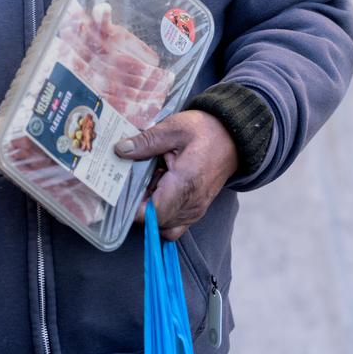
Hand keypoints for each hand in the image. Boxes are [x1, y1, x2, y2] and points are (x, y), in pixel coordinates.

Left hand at [114, 111, 237, 240]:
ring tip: (147, 182)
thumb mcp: (173, 128)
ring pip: (163, 225)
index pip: (153, 214)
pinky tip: (157, 189)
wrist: (233, 137)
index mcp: (185, 184)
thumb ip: (146, 141)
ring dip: (150, 208)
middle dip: (138, 205)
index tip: (120, 192)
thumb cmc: (205, 130)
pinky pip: (174, 223)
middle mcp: (192, 204)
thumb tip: (120, 150)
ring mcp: (195, 210)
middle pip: (154, 222)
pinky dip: (161, 212)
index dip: (132, 209)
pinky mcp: (196, 210)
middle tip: (130, 182)